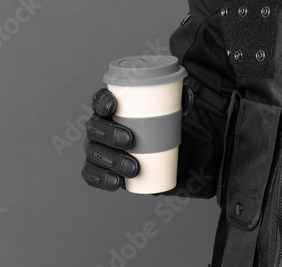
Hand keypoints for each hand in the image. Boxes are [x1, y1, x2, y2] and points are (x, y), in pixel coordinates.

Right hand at [81, 85, 195, 191]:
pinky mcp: (98, 169)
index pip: (99, 100)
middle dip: (109, 134)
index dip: (102, 101)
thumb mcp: (170, 114)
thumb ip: (180, 103)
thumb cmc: (158, 127)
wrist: (160, 155)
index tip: (113, 104)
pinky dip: (102, 179)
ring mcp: (96, 148)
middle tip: (130, 140)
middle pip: (94, 127)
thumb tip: (189, 101)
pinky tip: (116, 182)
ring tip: (134, 168)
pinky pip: (92, 175)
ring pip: (94, 153)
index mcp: (111, 109)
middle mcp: (99, 127)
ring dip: (111, 161)